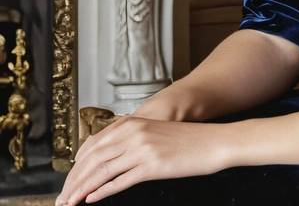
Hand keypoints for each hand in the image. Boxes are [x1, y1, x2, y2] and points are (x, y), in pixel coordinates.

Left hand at [56, 116, 227, 204]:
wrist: (212, 142)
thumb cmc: (185, 141)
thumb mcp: (153, 133)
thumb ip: (129, 141)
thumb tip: (105, 159)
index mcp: (132, 124)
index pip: (92, 145)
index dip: (75, 166)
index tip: (67, 182)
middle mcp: (134, 133)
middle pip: (92, 159)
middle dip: (73, 181)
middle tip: (62, 199)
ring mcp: (142, 149)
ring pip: (102, 171)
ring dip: (82, 190)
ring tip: (71, 203)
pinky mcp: (152, 165)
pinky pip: (120, 180)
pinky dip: (102, 191)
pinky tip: (91, 199)